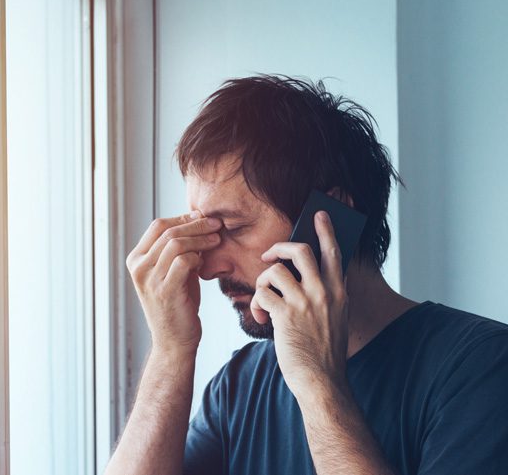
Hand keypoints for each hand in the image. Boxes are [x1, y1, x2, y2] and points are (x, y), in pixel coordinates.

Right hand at [126, 211, 222, 354]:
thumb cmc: (176, 303)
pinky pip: (183, 261)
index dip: (182, 217)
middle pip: (168, 231)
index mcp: (136, 259)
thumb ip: (176, 249)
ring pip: (176, 243)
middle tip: (216, 224)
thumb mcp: (171, 271)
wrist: (174, 340)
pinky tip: (206, 261)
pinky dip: (198, 256)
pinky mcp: (165, 290)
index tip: (202, 217)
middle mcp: (138, 267)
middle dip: (196, 224)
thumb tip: (196, 221)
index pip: (158, 225)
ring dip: (201, 238)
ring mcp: (149, 279)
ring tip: (217, 239)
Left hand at [250, 211, 348, 396]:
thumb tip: (313, 276)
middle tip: (269, 256)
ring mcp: (305, 302)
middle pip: (300, 250)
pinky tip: (260, 318)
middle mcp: (324, 292)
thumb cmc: (324, 352)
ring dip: (262, 283)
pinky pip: (262, 294)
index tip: (318, 214)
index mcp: (339, 291)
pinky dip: (256, 304)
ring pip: (275, 271)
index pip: (334, 252)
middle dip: (280, 247)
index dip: (325, 230)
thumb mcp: (336, 317)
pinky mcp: (285, 315)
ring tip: (263, 301)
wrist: (321, 381)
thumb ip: (328, 295)